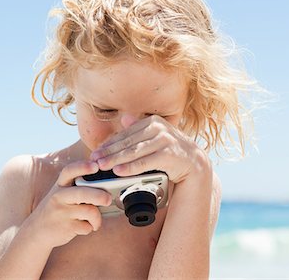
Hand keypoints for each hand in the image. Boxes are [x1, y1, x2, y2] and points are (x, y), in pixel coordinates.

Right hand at [26, 161, 111, 248]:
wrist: (37, 230)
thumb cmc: (57, 208)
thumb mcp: (62, 194)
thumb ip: (79, 187)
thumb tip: (106, 184)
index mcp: (60, 185)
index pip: (69, 171)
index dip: (82, 167)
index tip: (95, 166)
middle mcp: (59, 196)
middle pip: (83, 193)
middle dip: (99, 196)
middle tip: (108, 199)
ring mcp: (61, 212)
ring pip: (89, 211)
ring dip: (97, 218)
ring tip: (95, 221)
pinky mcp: (65, 227)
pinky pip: (87, 226)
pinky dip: (90, 228)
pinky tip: (85, 227)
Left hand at [90, 115, 209, 182]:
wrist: (195, 164)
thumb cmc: (170, 152)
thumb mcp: (154, 139)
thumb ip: (139, 131)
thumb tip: (124, 118)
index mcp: (152, 122)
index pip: (124, 134)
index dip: (108, 144)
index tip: (95, 153)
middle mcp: (158, 128)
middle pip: (127, 142)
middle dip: (108, 152)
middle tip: (93, 161)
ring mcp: (165, 140)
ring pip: (134, 152)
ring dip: (115, 159)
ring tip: (102, 166)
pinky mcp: (169, 154)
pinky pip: (146, 162)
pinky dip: (131, 167)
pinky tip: (118, 171)